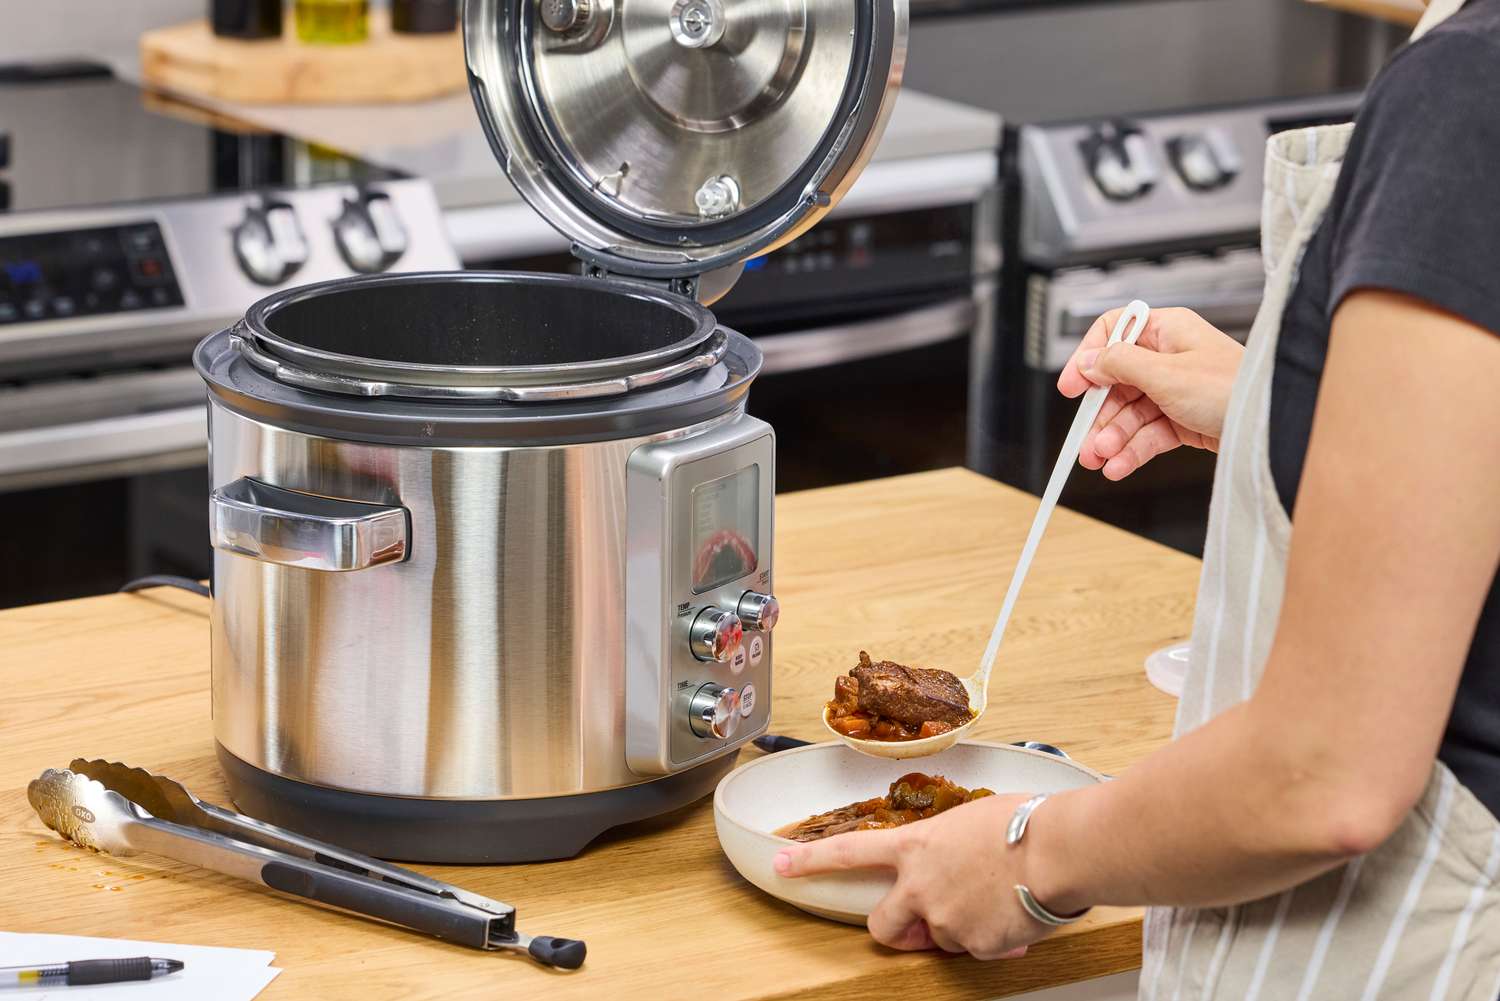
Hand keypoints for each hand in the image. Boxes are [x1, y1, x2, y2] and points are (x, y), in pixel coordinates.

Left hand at [773, 794, 1049, 958]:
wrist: (1058, 849)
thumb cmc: (1026, 822)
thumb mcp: (972, 819)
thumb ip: (951, 844)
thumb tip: (961, 860)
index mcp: (916, 845)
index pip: (849, 852)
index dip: (810, 861)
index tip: (781, 865)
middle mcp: (920, 885)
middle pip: (883, 924)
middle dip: (896, 929)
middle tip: (921, 924)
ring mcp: (943, 918)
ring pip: (938, 938)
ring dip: (959, 927)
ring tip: (995, 899)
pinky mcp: (972, 944)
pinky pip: (976, 948)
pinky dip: (992, 938)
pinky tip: (1013, 912)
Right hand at [1056, 306, 1242, 478]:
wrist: (1271, 426)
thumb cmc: (1232, 388)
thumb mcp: (1165, 373)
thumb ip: (1120, 365)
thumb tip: (1089, 361)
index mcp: (1167, 331)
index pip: (1113, 335)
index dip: (1088, 359)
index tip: (1071, 387)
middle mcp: (1170, 358)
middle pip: (1117, 383)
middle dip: (1099, 416)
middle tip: (1085, 442)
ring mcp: (1177, 390)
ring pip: (1131, 414)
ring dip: (1112, 438)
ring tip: (1100, 460)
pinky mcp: (1185, 420)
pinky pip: (1149, 434)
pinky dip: (1131, 451)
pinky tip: (1119, 465)